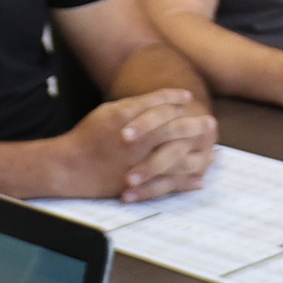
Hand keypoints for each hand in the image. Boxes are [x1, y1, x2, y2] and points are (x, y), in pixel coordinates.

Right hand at [63, 89, 218, 201]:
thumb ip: (136, 106)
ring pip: (176, 159)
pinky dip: (186, 182)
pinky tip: (200, 179)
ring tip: (212, 153)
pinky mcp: (137, 184)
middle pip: (174, 131)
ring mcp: (138, 164)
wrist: (69, 167)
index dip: (176, 100)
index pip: (160, 106)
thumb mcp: (109, 111)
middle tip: (210, 123)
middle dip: (195, 126)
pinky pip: (168, 184)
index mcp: (128, 120)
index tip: (189, 98)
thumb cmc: (88, 136)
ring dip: (197, 155)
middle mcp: (136, 141)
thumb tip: (162, 102)